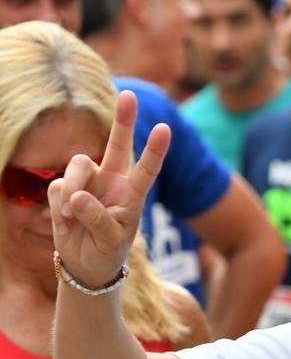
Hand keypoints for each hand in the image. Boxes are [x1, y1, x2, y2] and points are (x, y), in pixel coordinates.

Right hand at [48, 89, 169, 285]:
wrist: (85, 264)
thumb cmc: (107, 252)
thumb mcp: (111, 242)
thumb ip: (98, 219)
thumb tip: (77, 196)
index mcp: (132, 193)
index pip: (147, 169)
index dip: (155, 150)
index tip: (166, 128)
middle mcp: (112, 181)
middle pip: (117, 145)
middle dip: (123, 120)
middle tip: (130, 94)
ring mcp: (87, 182)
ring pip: (78, 165)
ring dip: (73, 188)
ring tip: (72, 217)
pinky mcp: (63, 188)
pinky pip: (56, 186)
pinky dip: (59, 207)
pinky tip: (66, 223)